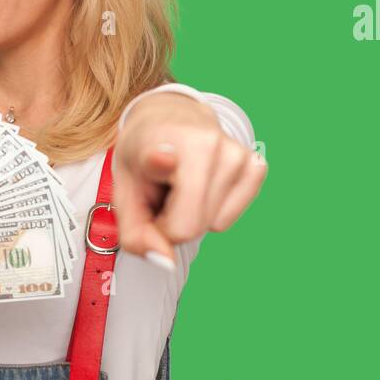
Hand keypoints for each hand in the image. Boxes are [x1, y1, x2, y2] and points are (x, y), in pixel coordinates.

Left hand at [112, 92, 266, 268]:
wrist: (171, 118)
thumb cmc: (143, 158)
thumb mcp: (123, 193)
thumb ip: (135, 234)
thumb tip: (166, 261)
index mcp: (159, 140)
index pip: (161, 159)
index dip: (160, 162)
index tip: (161, 157)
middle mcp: (204, 142)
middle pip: (188, 226)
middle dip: (169, 224)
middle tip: (161, 194)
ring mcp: (235, 153)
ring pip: (210, 225)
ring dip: (189, 215)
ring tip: (180, 184)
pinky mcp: (256, 165)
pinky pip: (227, 220)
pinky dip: (212, 213)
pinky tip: (202, 186)